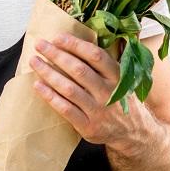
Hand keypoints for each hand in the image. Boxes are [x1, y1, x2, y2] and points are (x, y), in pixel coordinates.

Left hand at [30, 34, 147, 153]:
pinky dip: (50, 96)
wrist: (134, 133)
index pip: (95, 55)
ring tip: (34, 62)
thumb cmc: (120, 99)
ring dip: (49, 73)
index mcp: (117, 76)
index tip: (58, 37)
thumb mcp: (121, 79)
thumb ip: (104, 63)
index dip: (75, 44)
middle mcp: (108, 92)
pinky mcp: (88, 126)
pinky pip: (65, 109)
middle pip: (78, 70)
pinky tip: (38, 85)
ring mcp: (98, 110)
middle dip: (57, 55)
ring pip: (69, 88)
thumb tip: (78, 42)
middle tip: (40, 45)